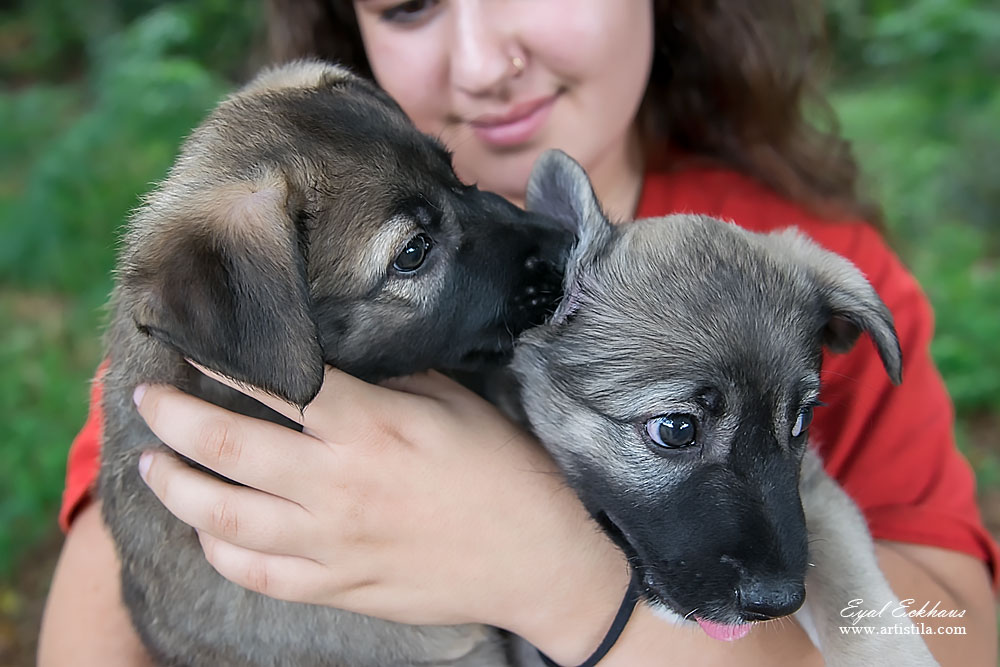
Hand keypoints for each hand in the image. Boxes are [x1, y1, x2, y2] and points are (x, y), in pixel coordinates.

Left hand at [133, 364, 629, 662]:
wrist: (538, 559)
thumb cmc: (504, 471)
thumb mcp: (453, 404)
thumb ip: (387, 382)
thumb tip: (332, 362)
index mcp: (371, 428)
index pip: (275, 384)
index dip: (221, 359)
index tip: (189, 343)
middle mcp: (339, 486)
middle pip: (228, 447)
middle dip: (172, 419)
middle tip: (145, 401)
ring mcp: (334, 544)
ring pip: (225, 519)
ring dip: (177, 488)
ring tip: (152, 467)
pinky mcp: (340, 587)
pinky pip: (259, 575)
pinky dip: (221, 553)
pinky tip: (207, 533)